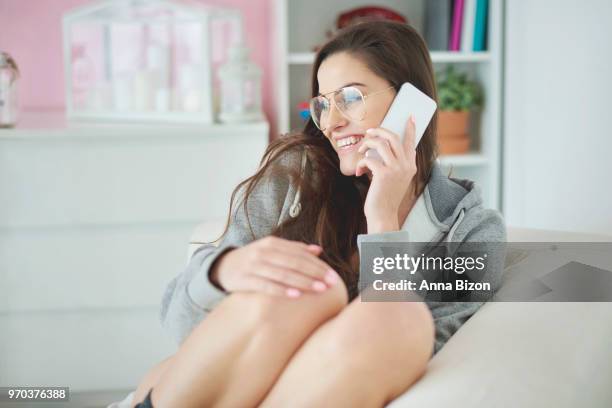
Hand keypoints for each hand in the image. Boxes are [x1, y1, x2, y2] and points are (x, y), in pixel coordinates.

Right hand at [211, 236, 339, 297]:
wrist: (223, 267)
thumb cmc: (253, 260)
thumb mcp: (271, 250)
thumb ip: (294, 249)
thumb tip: (318, 250)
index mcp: (272, 243)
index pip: (300, 253)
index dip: (318, 265)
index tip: (333, 275)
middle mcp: (263, 252)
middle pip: (294, 262)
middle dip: (315, 273)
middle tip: (331, 283)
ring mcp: (254, 266)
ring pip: (283, 274)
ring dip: (303, 282)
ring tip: (320, 290)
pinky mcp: (245, 280)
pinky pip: (266, 286)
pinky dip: (282, 290)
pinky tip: (296, 296)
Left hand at [355, 114, 417, 231]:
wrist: (383, 215)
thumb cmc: (385, 196)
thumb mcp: (395, 178)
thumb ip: (394, 163)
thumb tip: (382, 146)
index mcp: (411, 166)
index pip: (411, 142)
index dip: (411, 129)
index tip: (410, 117)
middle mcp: (406, 165)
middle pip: (393, 137)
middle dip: (379, 131)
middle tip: (369, 132)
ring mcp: (396, 169)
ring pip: (381, 143)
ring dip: (367, 145)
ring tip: (361, 152)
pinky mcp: (384, 174)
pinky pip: (369, 159)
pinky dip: (361, 163)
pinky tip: (359, 172)